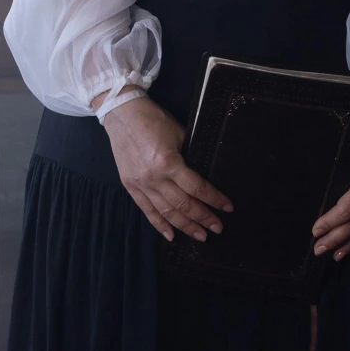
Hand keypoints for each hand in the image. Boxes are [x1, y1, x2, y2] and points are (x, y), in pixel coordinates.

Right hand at [101, 95, 233, 244]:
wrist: (122, 114)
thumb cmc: (153, 119)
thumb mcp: (179, 133)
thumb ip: (191, 155)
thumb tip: (205, 173)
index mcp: (168, 162)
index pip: (197, 188)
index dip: (214, 199)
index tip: (227, 208)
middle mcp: (154, 177)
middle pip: (184, 204)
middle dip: (203, 218)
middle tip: (218, 228)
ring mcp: (141, 184)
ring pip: (167, 212)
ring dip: (185, 226)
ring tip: (201, 236)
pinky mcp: (130, 186)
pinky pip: (147, 211)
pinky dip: (159, 225)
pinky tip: (171, 236)